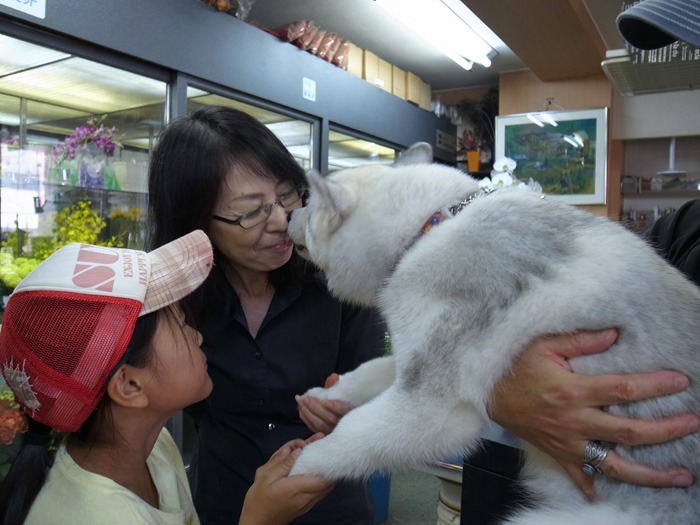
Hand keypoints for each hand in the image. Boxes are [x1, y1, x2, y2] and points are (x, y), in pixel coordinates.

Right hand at [239, 435, 334, 524]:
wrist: (257, 523)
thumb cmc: (258, 499)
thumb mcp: (264, 477)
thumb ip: (282, 463)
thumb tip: (298, 449)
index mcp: (296, 488)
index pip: (322, 478)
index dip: (327, 462)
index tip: (322, 446)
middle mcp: (307, 497)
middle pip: (328, 482)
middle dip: (327, 464)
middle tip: (321, 445)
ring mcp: (308, 504)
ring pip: (326, 488)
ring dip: (326, 472)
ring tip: (320, 455)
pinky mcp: (306, 507)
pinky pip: (320, 492)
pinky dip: (321, 481)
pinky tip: (314, 470)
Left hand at [297, 373, 351, 433]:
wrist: (337, 413)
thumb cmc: (338, 399)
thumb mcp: (338, 390)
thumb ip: (335, 384)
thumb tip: (333, 377)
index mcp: (350, 411)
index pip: (344, 411)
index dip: (335, 407)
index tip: (325, 402)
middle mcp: (343, 423)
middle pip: (329, 418)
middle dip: (315, 407)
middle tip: (304, 398)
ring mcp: (333, 430)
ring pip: (320, 424)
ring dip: (308, 412)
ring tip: (300, 401)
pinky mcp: (324, 434)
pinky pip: (313, 428)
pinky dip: (306, 418)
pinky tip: (301, 409)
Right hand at [488, 329, 699, 498]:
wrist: (485, 393)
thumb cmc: (513, 367)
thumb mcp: (543, 345)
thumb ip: (580, 340)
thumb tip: (613, 334)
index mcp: (572, 391)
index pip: (624, 389)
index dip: (656, 385)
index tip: (680, 381)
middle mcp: (574, 421)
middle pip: (629, 431)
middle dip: (667, 429)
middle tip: (693, 423)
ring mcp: (568, 442)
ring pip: (615, 465)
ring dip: (650, 473)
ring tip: (679, 475)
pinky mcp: (557, 452)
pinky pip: (580, 476)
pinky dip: (594, 486)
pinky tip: (608, 493)